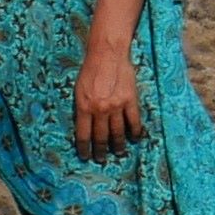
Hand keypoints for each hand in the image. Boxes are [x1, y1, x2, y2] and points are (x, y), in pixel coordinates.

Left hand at [72, 42, 145, 156]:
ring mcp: (116, 106)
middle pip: (101, 136)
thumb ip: (81, 108)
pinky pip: (133, 121)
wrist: (107, 54)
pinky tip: (135, 138)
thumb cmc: (90, 70)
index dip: (84, 148)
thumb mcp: (78, 89)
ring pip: (118, 132)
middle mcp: (100, 110)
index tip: (85, 156)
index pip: (83, 134)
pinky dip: (135, 131)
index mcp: (84, 107)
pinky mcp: (130, 101)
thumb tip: (84, 125)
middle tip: (101, 159)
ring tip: (119, 152)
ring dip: (118, 145)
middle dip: (100, 150)